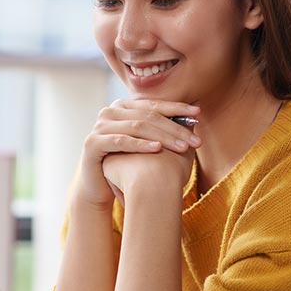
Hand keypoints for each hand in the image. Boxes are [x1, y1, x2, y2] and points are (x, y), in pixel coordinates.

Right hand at [75, 99, 200, 208]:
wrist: (99, 185)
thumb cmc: (127, 164)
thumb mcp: (147, 143)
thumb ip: (163, 129)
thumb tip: (194, 117)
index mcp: (123, 107)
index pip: (154, 104)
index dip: (177, 108)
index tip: (198, 113)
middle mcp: (109, 112)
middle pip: (148, 116)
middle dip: (175, 128)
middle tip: (195, 141)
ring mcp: (99, 126)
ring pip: (137, 127)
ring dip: (163, 137)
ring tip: (183, 148)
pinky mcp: (92, 143)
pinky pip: (120, 141)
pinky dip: (140, 145)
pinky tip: (158, 149)